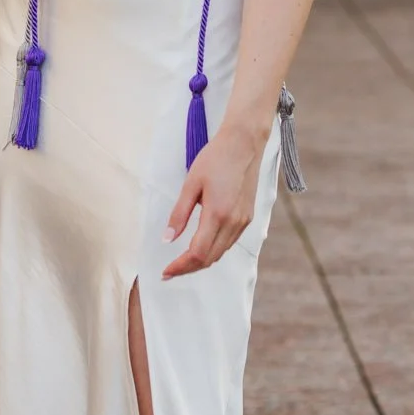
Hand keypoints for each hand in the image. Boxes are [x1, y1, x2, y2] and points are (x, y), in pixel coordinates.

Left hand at [161, 123, 263, 279]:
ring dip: (201, 261)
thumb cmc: (215, 158)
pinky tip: (202, 245)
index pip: (198, 253)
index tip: (165, 271)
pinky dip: (214, 250)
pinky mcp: (247, 217)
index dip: (180, 267)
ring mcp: (243, 221)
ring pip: (220, 253)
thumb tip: (167, 239)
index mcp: (217, 214)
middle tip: (170, 270)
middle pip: (210, 258)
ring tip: (182, 261)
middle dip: (188, 268)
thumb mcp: (191, 183)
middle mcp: (233, 223)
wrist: (244, 143)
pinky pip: (229, 243)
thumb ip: (179, 214)